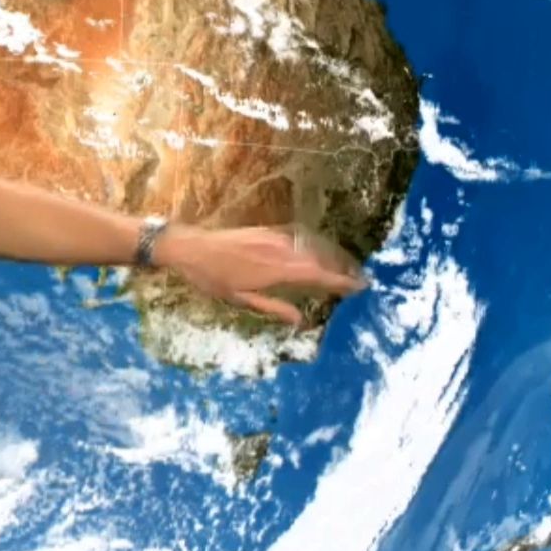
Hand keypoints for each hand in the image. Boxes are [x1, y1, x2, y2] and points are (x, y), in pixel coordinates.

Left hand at [150, 223, 366, 327]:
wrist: (190, 246)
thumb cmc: (212, 278)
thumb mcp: (241, 299)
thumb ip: (273, 308)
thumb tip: (300, 320)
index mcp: (277, 269)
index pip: (319, 274)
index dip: (341, 280)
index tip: (360, 286)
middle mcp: (280, 249)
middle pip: (321, 257)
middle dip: (342, 267)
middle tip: (360, 279)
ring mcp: (274, 236)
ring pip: (311, 245)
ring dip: (331, 255)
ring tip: (345, 267)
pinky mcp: (267, 229)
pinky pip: (298, 237)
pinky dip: (314, 246)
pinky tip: (317, 253)